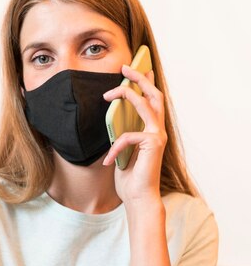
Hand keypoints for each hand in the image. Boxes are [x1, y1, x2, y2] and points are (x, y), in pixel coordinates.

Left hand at [102, 64, 167, 205]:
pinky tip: (108, 161)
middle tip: (125, 67)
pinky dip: (115, 146)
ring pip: (145, 104)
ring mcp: (157, 136)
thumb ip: (121, 135)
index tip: (135, 70)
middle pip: (153, 95)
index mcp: (151, 131)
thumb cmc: (129, 178)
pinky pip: (128, 136)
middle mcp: (158, 130)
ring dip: (126, 94)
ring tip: (108, 93)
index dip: (145, 83)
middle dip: (140, 78)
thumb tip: (111, 118)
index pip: (151, 101)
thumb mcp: (121, 152)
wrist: (138, 198)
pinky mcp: (153, 144)